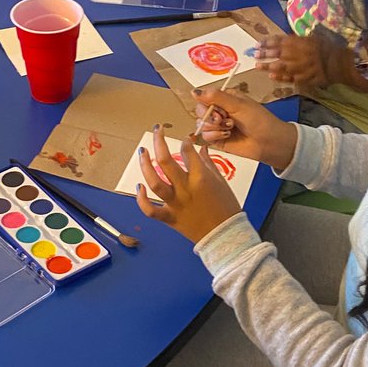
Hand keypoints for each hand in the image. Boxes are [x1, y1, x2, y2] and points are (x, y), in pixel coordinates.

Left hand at [136, 126, 241, 243]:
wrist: (226, 236)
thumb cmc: (227, 209)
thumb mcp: (222, 182)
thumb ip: (209, 164)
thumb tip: (202, 149)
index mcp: (201, 177)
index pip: (187, 151)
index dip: (185, 141)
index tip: (184, 140)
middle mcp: (185, 188)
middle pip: (165, 160)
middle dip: (159, 140)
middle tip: (157, 131)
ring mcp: (175, 203)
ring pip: (154, 182)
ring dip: (145, 165)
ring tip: (142, 152)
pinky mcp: (170, 218)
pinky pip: (150, 210)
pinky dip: (142, 200)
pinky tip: (140, 188)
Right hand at [192, 86, 296, 171]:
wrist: (268, 141)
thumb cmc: (258, 119)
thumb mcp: (237, 104)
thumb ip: (216, 97)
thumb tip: (194, 91)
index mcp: (225, 98)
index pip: (205, 97)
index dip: (207, 103)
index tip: (218, 108)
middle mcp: (220, 110)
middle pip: (200, 110)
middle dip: (209, 116)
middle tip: (222, 119)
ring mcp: (218, 126)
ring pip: (201, 124)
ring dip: (214, 126)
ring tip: (230, 128)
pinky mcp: (217, 139)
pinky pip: (205, 136)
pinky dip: (215, 135)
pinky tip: (227, 135)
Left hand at [254, 33, 340, 87]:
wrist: (336, 63)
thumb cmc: (326, 47)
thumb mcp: (311, 38)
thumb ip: (297, 40)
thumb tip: (285, 40)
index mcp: (297, 42)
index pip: (278, 40)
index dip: (267, 42)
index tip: (258, 44)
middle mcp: (294, 54)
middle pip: (275, 53)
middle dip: (264, 53)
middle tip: (255, 54)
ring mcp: (296, 67)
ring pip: (279, 66)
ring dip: (267, 66)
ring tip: (258, 66)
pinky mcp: (300, 78)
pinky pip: (288, 78)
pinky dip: (279, 77)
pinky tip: (271, 77)